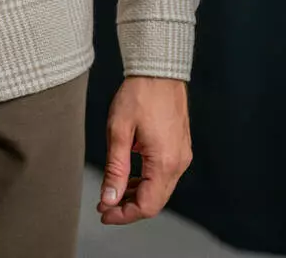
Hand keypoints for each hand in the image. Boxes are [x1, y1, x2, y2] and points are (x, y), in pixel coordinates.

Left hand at [96, 76, 192, 224]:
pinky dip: (147, 181)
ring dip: (137, 195)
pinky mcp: (180, 148)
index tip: (103, 213)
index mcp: (164, 162)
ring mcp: (182, 156)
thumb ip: (115, 169)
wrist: (158, 69)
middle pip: (155, 202)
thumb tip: (109, 199)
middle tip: (104, 206)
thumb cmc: (138, 94)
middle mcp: (178, 163)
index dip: (124, 215)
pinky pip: (164, 175)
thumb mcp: (119, 131)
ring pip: (160, 190)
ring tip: (112, 193)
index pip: (147, 205)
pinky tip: (129, 177)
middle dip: (128, 208)